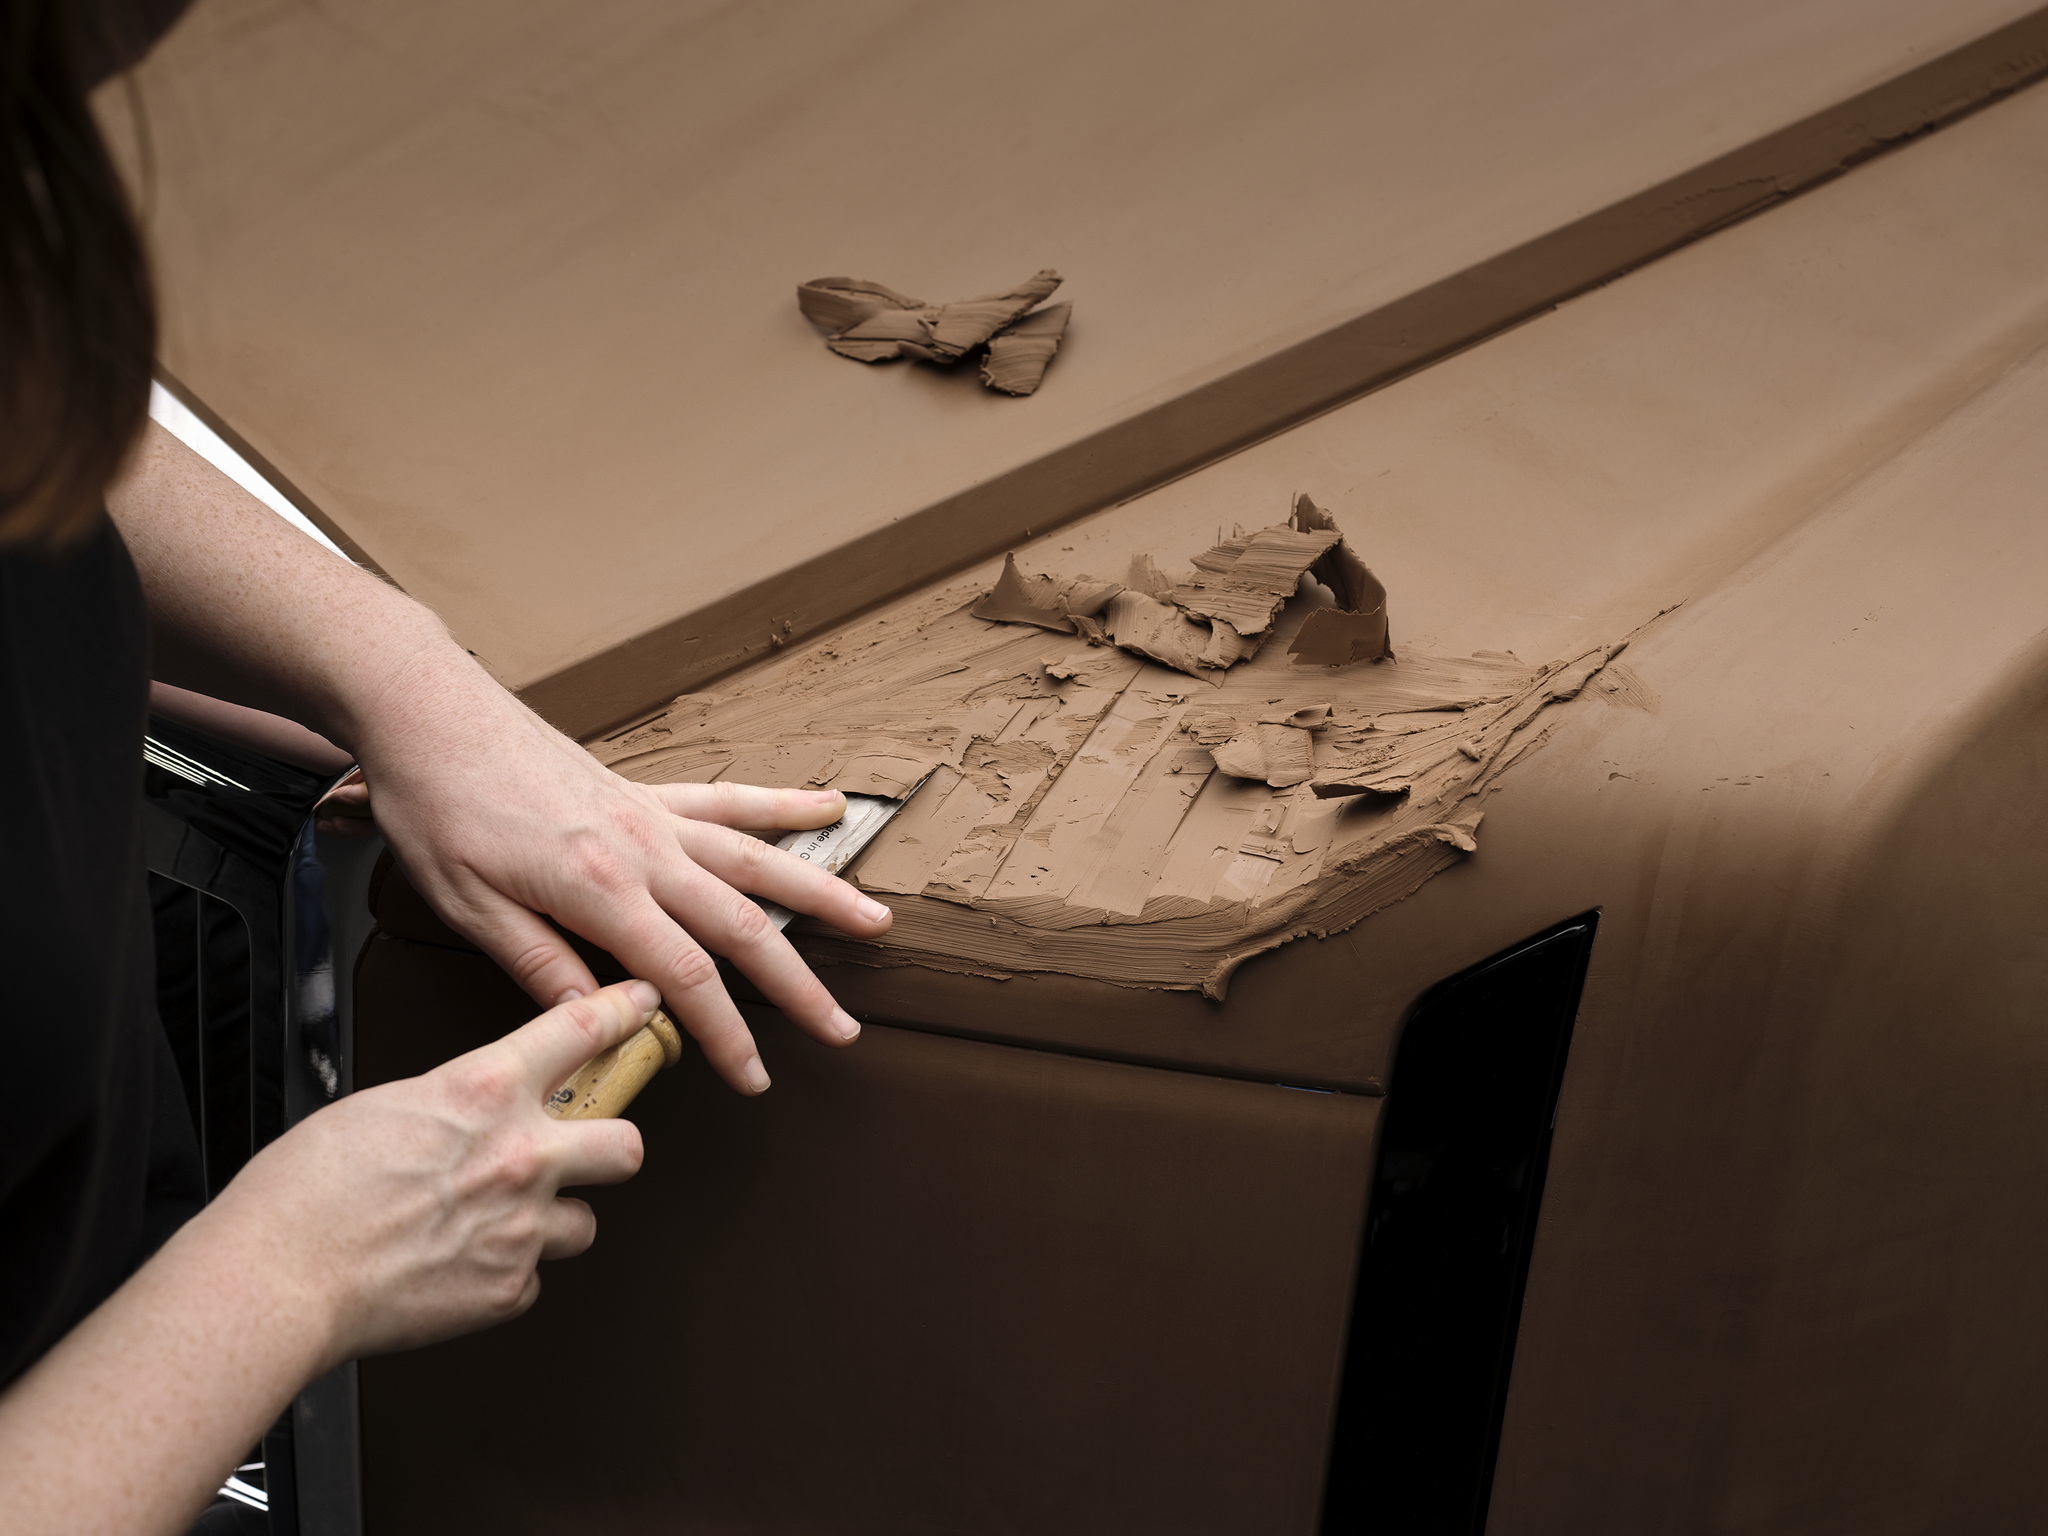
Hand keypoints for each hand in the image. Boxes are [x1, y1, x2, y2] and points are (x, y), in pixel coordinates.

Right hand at [201, 980, 656, 1363]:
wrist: (277, 1279)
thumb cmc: (305, 1193)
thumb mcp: (385, 1103)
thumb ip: (452, 1101)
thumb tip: (472, 1112)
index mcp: (483, 1090)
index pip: (581, 1029)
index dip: (623, 1012)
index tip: (641, 1006)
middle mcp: (519, 1155)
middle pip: (626, 1144)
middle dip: (610, 1147)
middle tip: (587, 1151)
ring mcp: (521, 1226)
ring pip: (583, 1222)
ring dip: (550, 1222)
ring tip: (497, 1223)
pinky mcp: (508, 1288)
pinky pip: (532, 1278)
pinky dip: (505, 1275)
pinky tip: (461, 1267)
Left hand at [354, 683, 892, 1095]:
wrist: (431, 712)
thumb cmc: (440, 807)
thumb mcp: (470, 905)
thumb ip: (543, 966)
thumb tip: (601, 1021)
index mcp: (600, 889)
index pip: (684, 976)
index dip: (726, 1033)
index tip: (754, 1076)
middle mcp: (644, 849)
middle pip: (744, 926)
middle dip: (799, 986)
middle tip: (842, 1031)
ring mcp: (653, 815)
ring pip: (758, 860)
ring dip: (823, 893)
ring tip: (878, 922)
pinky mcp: (646, 791)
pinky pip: (729, 800)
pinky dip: (784, 804)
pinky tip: (831, 806)